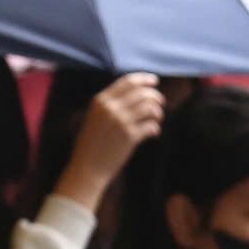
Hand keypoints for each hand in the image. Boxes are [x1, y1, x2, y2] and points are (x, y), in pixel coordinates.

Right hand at [55, 74, 165, 210]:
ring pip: (149, 107)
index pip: (128, 81)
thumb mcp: (94, 118)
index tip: (154, 81)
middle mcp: (111, 108)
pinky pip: (151, 126)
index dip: (144, 79)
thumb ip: (109, 104)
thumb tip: (135, 93)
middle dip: (155, 96)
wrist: (87, 169)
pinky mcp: (129, 137)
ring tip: (157, 120)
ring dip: (158, 113)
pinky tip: (154, 134)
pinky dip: (155, 128)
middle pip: (142, 93)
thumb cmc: (91, 146)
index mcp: (101, 100)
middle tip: (161, 103)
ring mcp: (121, 122)